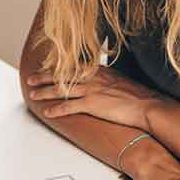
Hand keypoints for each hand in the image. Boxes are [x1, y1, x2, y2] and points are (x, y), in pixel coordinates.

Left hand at [26, 67, 174, 131]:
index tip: (46, 69)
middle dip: (43, 77)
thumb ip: (106, 79)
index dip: (56, 69)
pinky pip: (69, 107)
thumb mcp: (120, 80)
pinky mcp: (92, 104)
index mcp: (99, 71)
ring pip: (60, 90)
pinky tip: (47, 112)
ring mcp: (91, 90)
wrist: (149, 105)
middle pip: (62, 76)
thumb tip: (101, 81)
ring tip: (33, 95)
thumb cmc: (138, 96)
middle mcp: (92, 78)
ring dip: (44, 92)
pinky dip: (56, 109)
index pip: (72, 67)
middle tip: (31, 79)